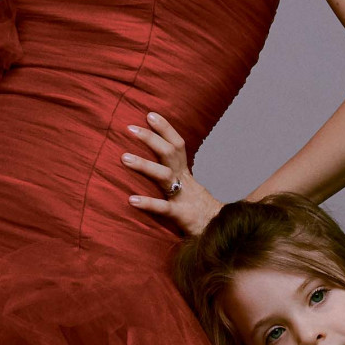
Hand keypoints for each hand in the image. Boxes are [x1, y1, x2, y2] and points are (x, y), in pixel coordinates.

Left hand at [123, 110, 222, 237]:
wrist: (220, 230)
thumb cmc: (199, 211)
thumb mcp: (188, 189)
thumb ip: (173, 176)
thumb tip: (156, 164)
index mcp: (185, 174)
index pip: (177, 145)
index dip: (165, 129)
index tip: (150, 114)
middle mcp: (184, 180)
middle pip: (169, 153)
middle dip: (150, 138)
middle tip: (130, 128)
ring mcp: (183, 197)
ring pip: (164, 175)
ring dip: (144, 165)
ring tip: (124, 158)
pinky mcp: (181, 215)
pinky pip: (163, 207)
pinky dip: (148, 203)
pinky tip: (131, 200)